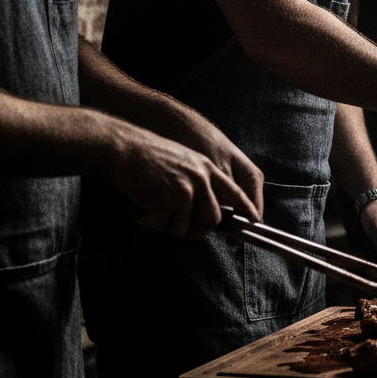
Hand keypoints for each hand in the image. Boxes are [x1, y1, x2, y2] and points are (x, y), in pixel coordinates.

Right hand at [104, 122, 258, 237]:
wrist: (123, 147)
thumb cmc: (147, 155)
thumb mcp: (185, 161)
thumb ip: (200, 182)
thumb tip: (207, 213)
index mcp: (209, 168)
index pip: (237, 194)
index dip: (248, 212)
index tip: (253, 226)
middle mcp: (203, 178)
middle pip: (213, 220)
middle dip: (195, 230)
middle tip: (173, 224)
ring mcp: (189, 189)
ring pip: (186, 228)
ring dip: (166, 224)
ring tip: (149, 205)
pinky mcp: (172, 199)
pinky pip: (163, 225)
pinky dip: (147, 220)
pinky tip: (138, 203)